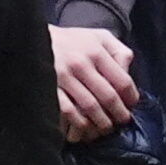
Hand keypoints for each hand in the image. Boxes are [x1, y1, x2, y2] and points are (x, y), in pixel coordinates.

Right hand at [48, 24, 136, 143]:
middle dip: (119, 114)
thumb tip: (129, 74)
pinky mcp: (49, 88)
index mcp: (96, 50)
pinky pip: (69, 112)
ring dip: (102, 122)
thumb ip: (119, 52)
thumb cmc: (72, 41)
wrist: (34, 38)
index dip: (130, 98)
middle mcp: (80, 63)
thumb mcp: (99, 37)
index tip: (131, 105)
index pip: (122, 81)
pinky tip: (86, 127)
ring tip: (106, 127)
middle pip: (108, 97)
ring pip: (90, 107)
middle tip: (121, 121)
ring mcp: (63, 77)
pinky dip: (81, 123)